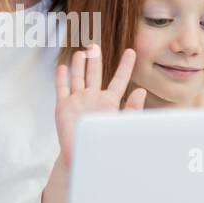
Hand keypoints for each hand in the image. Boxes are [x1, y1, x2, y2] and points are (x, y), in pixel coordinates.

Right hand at [54, 44, 145, 167]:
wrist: (83, 157)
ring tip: (81, 52)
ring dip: (79, 65)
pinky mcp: (63, 106)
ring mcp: (77, 101)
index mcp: (109, 102)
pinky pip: (62, 88)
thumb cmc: (104, 144)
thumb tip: (141, 91)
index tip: (131, 52)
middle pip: (95, 74)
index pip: (119, 79)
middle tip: (95, 45)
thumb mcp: (120, 125)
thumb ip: (131, 109)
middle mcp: (93, 98)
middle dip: (95, 59)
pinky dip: (62, 77)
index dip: (125, 65)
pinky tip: (63, 67)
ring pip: (78, 78)